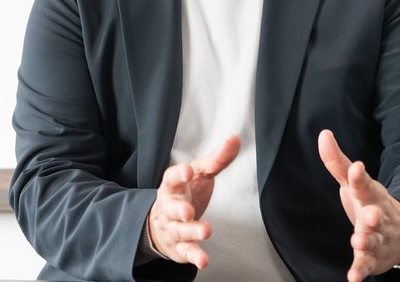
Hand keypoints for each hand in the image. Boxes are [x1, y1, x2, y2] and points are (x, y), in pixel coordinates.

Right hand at [147, 134, 240, 268]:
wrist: (163, 221)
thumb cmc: (185, 193)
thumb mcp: (199, 173)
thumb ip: (217, 159)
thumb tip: (235, 139)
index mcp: (173, 186)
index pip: (172, 177)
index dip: (178, 174)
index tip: (186, 171)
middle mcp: (169, 207)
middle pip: (172, 208)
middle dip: (179, 210)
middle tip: (188, 211)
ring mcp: (172, 228)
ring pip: (180, 230)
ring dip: (192, 231)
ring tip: (205, 230)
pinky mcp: (179, 247)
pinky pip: (185, 251)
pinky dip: (194, 256)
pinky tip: (204, 260)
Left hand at [318, 130, 399, 281]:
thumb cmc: (371, 203)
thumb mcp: (354, 183)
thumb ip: (337, 162)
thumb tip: (323, 133)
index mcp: (371, 196)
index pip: (364, 185)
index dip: (359, 177)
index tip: (356, 168)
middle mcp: (377, 217)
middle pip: (376, 216)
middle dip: (374, 216)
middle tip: (371, 214)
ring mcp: (377, 239)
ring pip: (373, 241)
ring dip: (367, 241)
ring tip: (358, 240)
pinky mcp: (372, 259)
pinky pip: (366, 265)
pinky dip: (360, 271)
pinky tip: (353, 277)